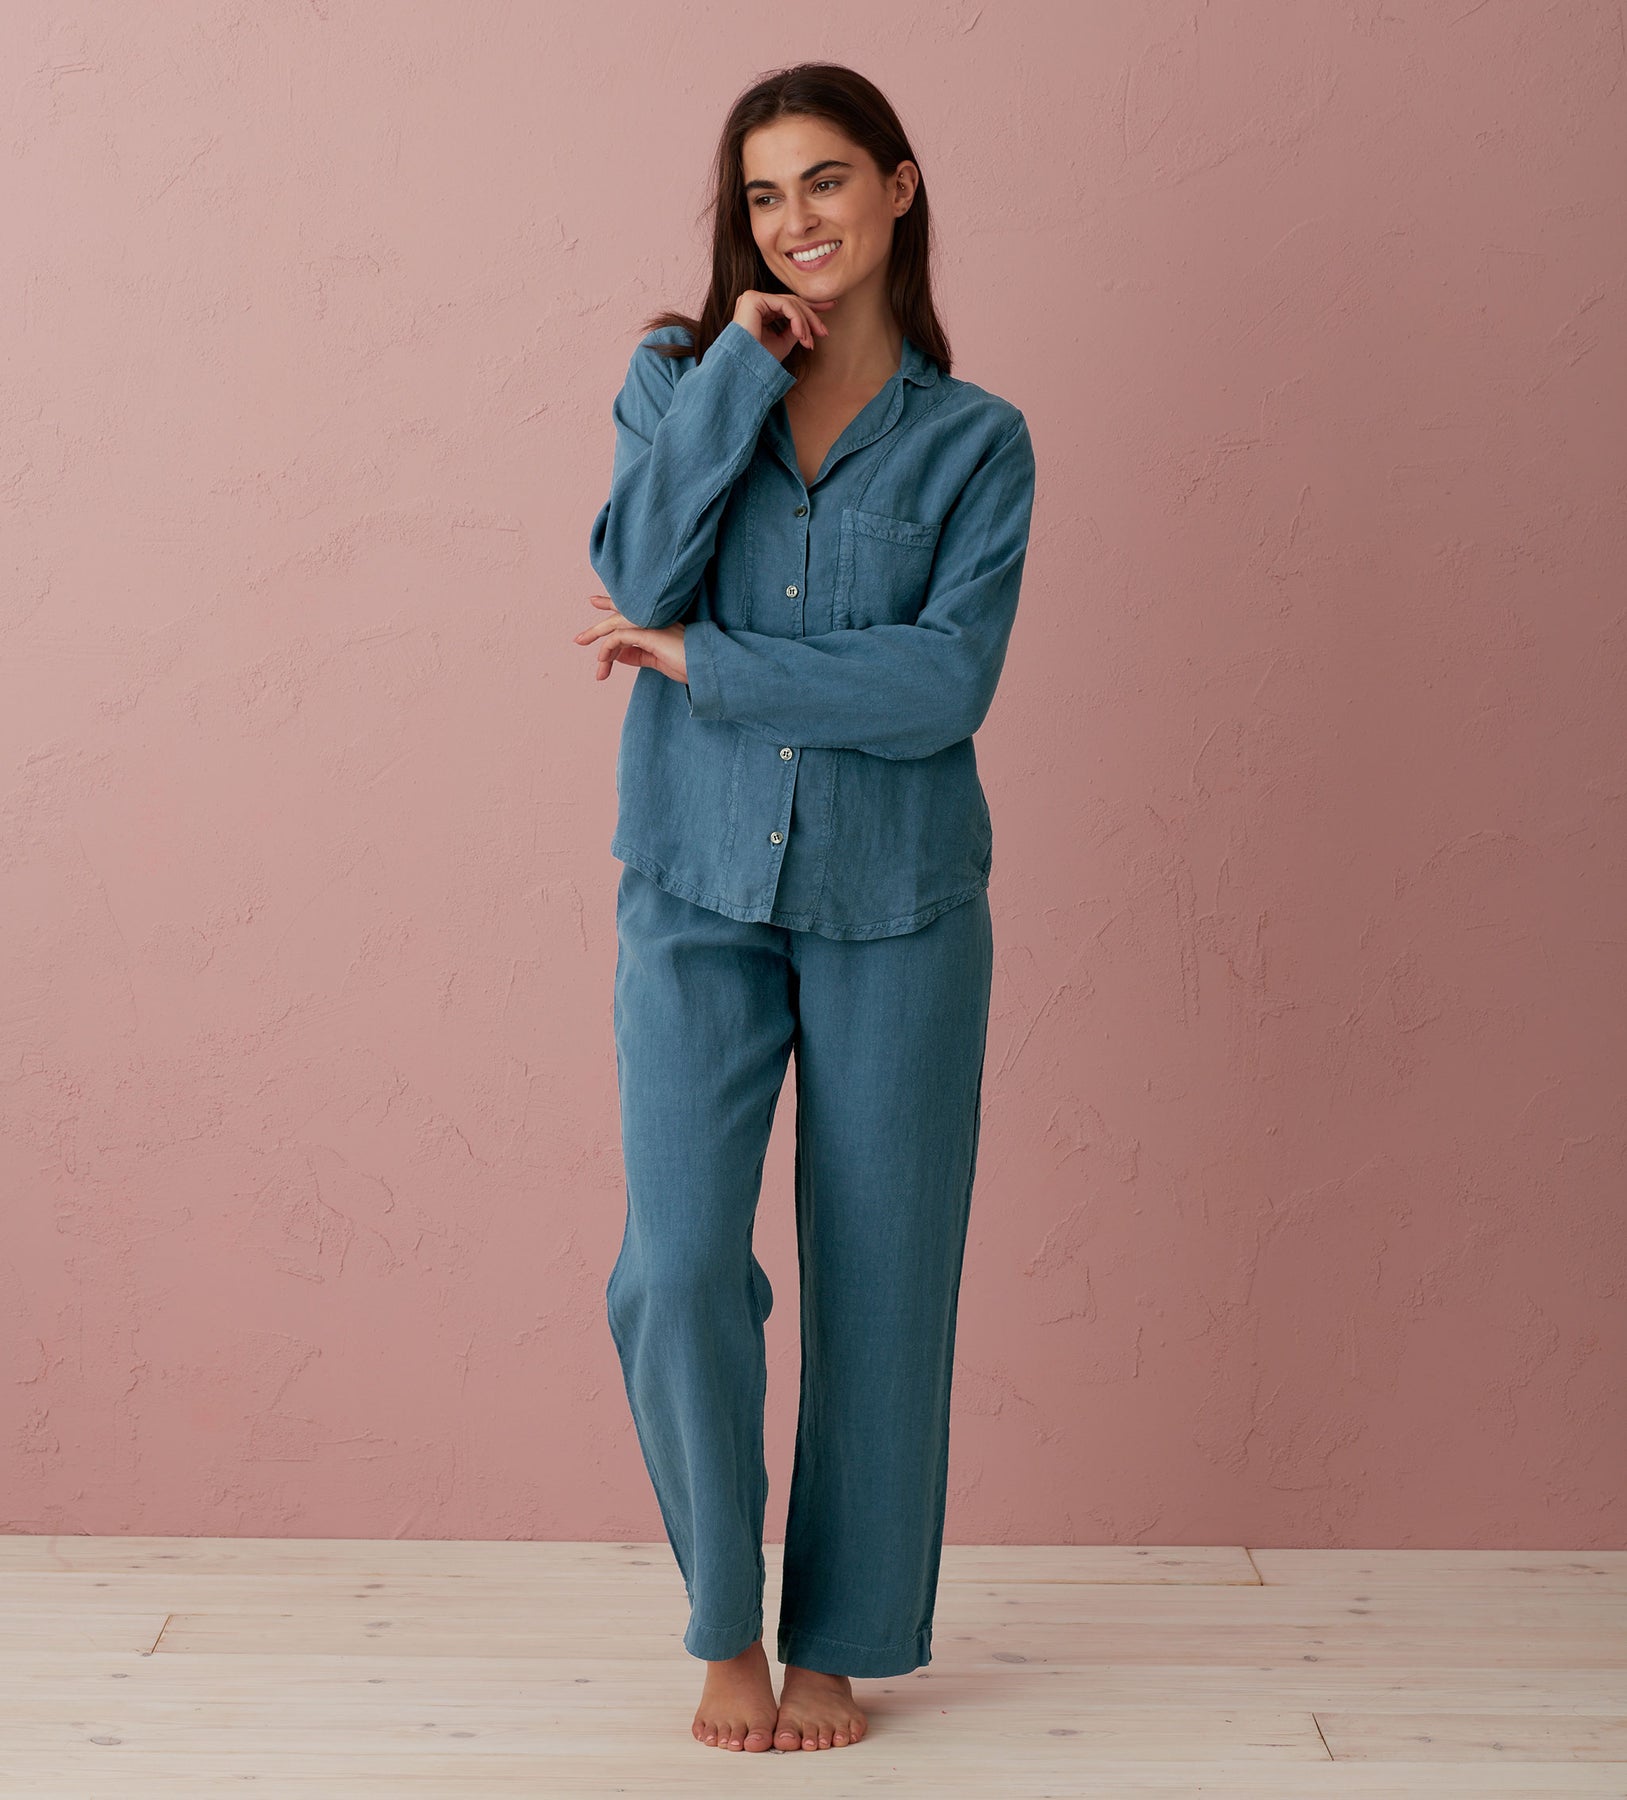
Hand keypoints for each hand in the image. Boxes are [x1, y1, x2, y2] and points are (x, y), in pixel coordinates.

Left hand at [572, 593, 687, 684]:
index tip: (594, 601)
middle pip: (617, 615)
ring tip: (595, 667)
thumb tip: (618, 655)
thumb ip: (638, 655)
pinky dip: (607, 650)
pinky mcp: (646, 633)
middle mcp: (652, 618)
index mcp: (656, 622)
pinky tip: (604, 662)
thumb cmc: (687, 664)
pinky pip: (617, 638)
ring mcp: (649, 623)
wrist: (704, 667)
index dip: (611, 605)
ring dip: (599, 647)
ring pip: (614, 627)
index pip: (629, 611)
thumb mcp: (657, 660)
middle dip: (597, 626)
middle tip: (579, 639)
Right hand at [734, 289, 834, 361]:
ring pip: (791, 303)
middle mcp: (756, 301)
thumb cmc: (759, 361)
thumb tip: (807, 322)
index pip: (789, 304)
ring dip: (805, 323)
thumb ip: (795, 329)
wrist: (743, 369)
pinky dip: (797, 319)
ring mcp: (753, 298)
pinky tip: (801, 335)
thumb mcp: (782, 343)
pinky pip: (784, 305)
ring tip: (808, 343)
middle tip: (824, 332)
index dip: (810, 307)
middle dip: (812, 316)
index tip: (831, 307)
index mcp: (760, 311)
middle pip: (792, 302)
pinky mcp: (753, 299)